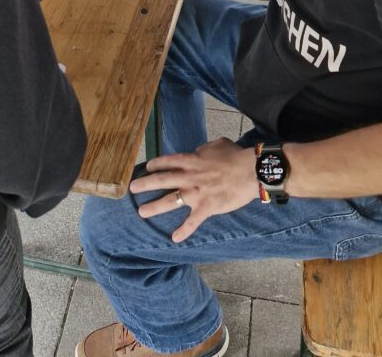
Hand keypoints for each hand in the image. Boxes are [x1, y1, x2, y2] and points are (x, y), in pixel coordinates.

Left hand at [129, 139, 256, 242]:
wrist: (249, 171)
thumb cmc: (235, 156)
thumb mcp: (217, 144)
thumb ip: (204, 149)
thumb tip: (199, 151)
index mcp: (191, 160)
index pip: (168, 161)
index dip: (156, 164)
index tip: (146, 168)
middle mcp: (189, 176)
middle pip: (162, 180)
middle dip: (145, 184)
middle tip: (132, 188)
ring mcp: (196, 193)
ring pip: (170, 200)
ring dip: (154, 207)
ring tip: (141, 212)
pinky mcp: (206, 207)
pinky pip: (192, 221)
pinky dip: (184, 231)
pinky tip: (175, 238)